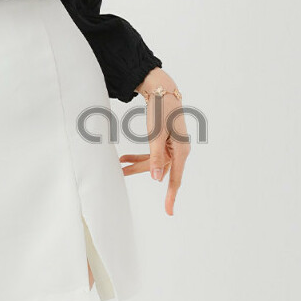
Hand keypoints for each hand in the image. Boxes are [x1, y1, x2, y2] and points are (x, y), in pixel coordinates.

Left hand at [120, 68, 189, 215]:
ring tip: (119, 164)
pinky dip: (140, 156)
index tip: (169, 212)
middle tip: (120, 173)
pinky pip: (153, 153)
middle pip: (159, 169)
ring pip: (154, 162)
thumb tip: (157, 179)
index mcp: (180, 150)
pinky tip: (124, 157)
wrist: (163, 88)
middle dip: (138, 170)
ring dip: (136, 163)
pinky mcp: (165, 140)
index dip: (171, 196)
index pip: (175, 178)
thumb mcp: (157, 133)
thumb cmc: (162, 109)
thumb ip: (155, 156)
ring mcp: (172, 146)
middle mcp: (178, 150)